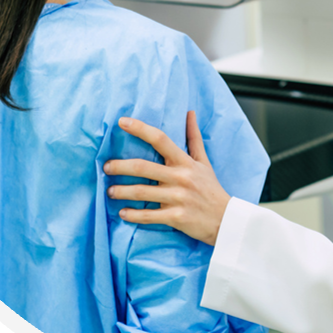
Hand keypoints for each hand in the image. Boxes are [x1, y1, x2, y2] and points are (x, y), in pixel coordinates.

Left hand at [103, 111, 230, 245]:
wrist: (226, 220)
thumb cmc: (211, 188)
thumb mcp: (204, 161)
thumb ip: (194, 137)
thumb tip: (190, 112)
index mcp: (185, 162)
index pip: (161, 139)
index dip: (140, 129)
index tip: (122, 122)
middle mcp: (180, 177)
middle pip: (143, 167)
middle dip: (120, 166)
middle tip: (106, 167)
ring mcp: (177, 198)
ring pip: (142, 192)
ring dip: (121, 191)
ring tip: (110, 191)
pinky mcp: (176, 217)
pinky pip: (148, 216)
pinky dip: (132, 215)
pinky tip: (122, 213)